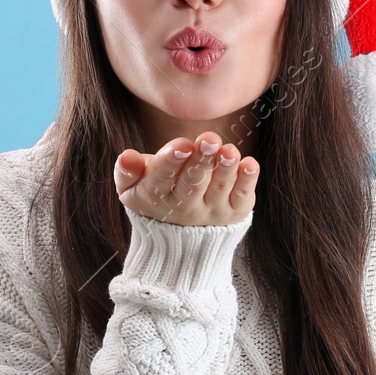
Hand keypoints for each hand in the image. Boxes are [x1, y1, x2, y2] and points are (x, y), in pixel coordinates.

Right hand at [114, 131, 258, 226]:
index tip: (182, 144)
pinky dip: (246, 181)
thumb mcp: (131, 186)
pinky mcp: (234, 212)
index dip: (172, 160)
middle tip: (209, 139)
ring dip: (225, 169)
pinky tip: (250, 164)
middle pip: (193, 183)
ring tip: (230, 150)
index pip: (162, 177)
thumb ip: (126, 171)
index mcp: (156, 196)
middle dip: (201, 160)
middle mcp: (185, 207)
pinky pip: (242, 197)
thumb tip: (126, 157)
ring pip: (219, 188)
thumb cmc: (155, 192)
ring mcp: (211, 210)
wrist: (179, 235)